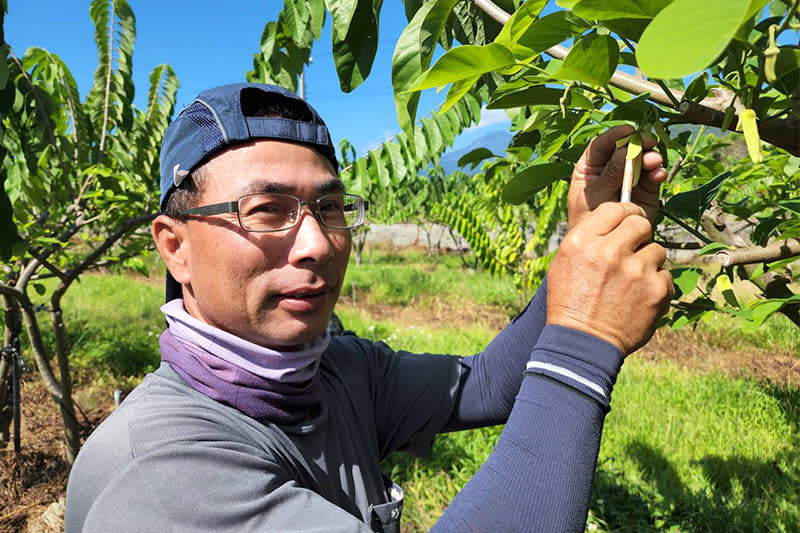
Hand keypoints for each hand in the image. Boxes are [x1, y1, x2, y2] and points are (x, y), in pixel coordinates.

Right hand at [547, 202, 673, 353]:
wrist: (581, 344)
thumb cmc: (570, 302)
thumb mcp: (564, 262)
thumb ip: (589, 237)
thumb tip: (616, 219)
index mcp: (583, 240)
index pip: (615, 208)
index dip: (624, 214)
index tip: (626, 223)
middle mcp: (610, 250)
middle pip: (641, 223)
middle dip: (639, 235)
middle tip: (631, 252)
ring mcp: (636, 270)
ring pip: (656, 250)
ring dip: (647, 263)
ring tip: (630, 283)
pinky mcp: (656, 290)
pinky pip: (666, 275)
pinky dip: (656, 286)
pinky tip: (638, 299)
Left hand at [568, 125, 666, 228]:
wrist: (601, 245)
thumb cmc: (588, 219)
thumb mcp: (594, 196)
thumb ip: (609, 175)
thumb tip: (624, 151)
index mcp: (590, 167)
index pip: (602, 145)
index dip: (615, 135)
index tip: (628, 130)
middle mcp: (611, 169)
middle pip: (626, 149)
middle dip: (638, 143)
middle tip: (648, 141)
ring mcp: (629, 179)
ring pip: (642, 161)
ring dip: (650, 158)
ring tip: (654, 161)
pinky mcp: (645, 191)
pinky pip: (653, 178)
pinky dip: (657, 174)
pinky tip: (658, 174)